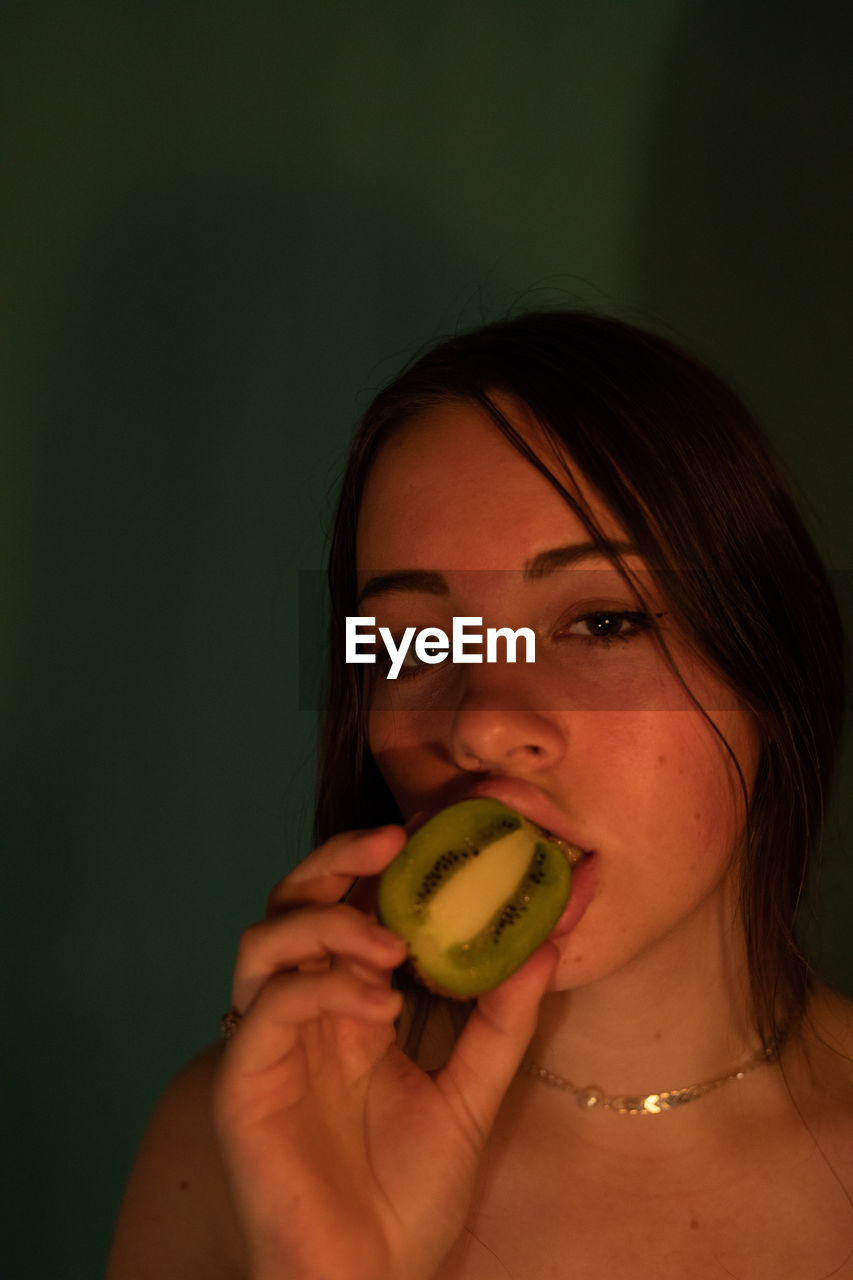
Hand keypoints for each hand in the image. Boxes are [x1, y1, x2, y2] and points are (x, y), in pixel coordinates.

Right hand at [213, 824, 556, 1279]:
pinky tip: (375, 1007)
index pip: (348, 908)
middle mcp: (301, 1011)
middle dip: (336, 860)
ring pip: (262, 940)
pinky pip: (265, 1007)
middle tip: (392, 844)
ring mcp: (267, 1044)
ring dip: (326, 924)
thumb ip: (502, 1019)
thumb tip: (548, 942)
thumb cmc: (410, 1195)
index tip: (436, 834)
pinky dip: (321, 986)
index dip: (380, 863)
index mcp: (348, 1005)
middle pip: (292, 901)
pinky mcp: (243, 1082)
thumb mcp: (473, 1094)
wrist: (370, 1279)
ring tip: (392, 947)